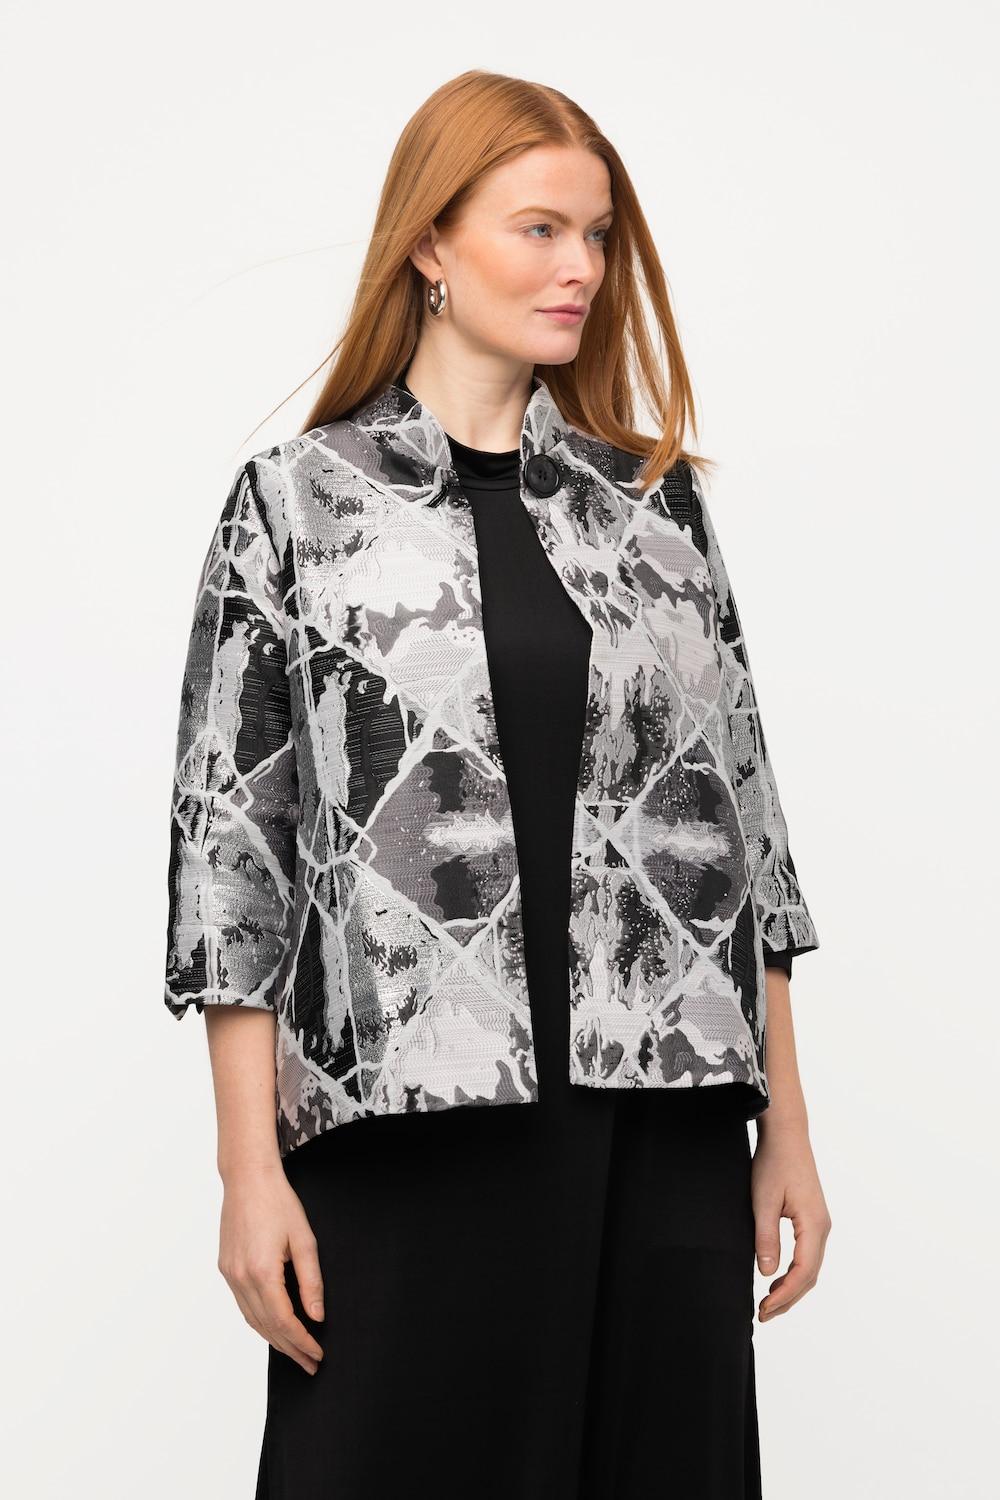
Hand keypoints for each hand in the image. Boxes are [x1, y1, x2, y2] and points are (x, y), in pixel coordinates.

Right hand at [217, 1160, 325, 1373]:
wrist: (247, 1178)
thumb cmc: (279, 1203)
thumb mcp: (304, 1239)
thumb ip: (311, 1281)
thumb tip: (317, 1316)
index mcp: (262, 1272)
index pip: (284, 1321)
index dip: (302, 1341)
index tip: (318, 1354)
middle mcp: (241, 1278)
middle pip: (267, 1327)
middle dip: (290, 1349)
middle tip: (310, 1364)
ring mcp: (230, 1275)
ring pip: (252, 1320)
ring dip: (274, 1340)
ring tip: (295, 1353)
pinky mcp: (226, 1269)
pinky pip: (243, 1306)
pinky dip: (260, 1322)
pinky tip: (274, 1328)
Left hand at [751, 1113, 831, 1322]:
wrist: (787, 1136)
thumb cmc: (773, 1163)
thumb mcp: (762, 1201)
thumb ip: (765, 1237)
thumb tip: (766, 1273)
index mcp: (814, 1225)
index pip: (802, 1272)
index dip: (784, 1295)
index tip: (764, 1308)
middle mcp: (822, 1227)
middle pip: (809, 1276)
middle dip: (787, 1299)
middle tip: (762, 1314)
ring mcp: (820, 1224)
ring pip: (810, 1268)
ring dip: (791, 1289)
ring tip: (768, 1304)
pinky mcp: (812, 1220)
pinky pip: (808, 1256)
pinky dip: (794, 1274)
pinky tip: (777, 1280)